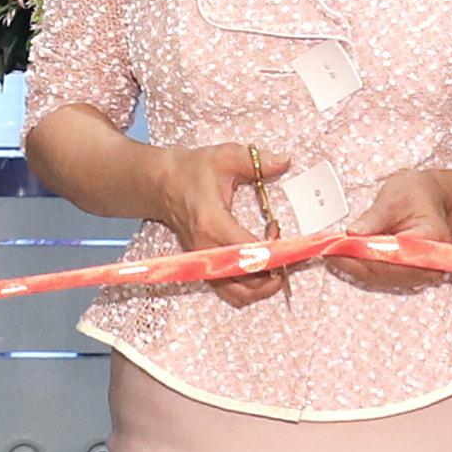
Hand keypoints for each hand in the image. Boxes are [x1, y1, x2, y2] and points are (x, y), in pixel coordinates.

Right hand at [142, 138, 292, 307]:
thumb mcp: (224, 157)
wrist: (162, 186)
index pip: (249, 252)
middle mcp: (207, 251)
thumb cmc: (192, 172)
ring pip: (242, 294)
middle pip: (249, 281)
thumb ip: (256, 161)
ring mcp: (205, 264)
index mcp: (212, 223)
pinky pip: (233, 293)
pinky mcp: (206, 270)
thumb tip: (284, 161)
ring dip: (267, 285)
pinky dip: (253, 288)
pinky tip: (263, 267)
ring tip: (279, 262)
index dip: (274, 250)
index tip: (281, 230)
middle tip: (288, 248)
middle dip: (277, 269)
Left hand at [331, 168, 451, 292]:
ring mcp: (418, 272)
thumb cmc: (416, 194)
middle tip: (328, 250)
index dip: (364, 255)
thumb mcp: (394, 196)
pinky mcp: (405, 274)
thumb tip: (353, 233)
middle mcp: (429, 261)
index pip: (395, 256)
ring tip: (332, 250)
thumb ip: (374, 216)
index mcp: (431, 238)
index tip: (339, 248)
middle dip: (354, 262)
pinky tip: (344, 254)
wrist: (429, 200)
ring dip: (354, 265)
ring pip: (379, 276)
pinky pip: (379, 275)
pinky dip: (359, 265)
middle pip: (385, 272)